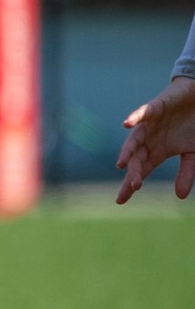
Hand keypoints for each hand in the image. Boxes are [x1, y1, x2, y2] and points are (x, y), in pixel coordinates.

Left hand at [116, 75, 194, 202]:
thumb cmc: (192, 127)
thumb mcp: (193, 153)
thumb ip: (186, 172)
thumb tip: (180, 196)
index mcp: (156, 152)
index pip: (140, 171)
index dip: (129, 184)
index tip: (120, 201)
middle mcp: (149, 140)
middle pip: (137, 159)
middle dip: (134, 172)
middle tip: (133, 186)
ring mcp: (150, 124)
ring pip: (135, 139)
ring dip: (129, 150)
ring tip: (122, 163)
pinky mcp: (156, 107)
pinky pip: (143, 113)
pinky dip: (135, 117)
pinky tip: (127, 124)